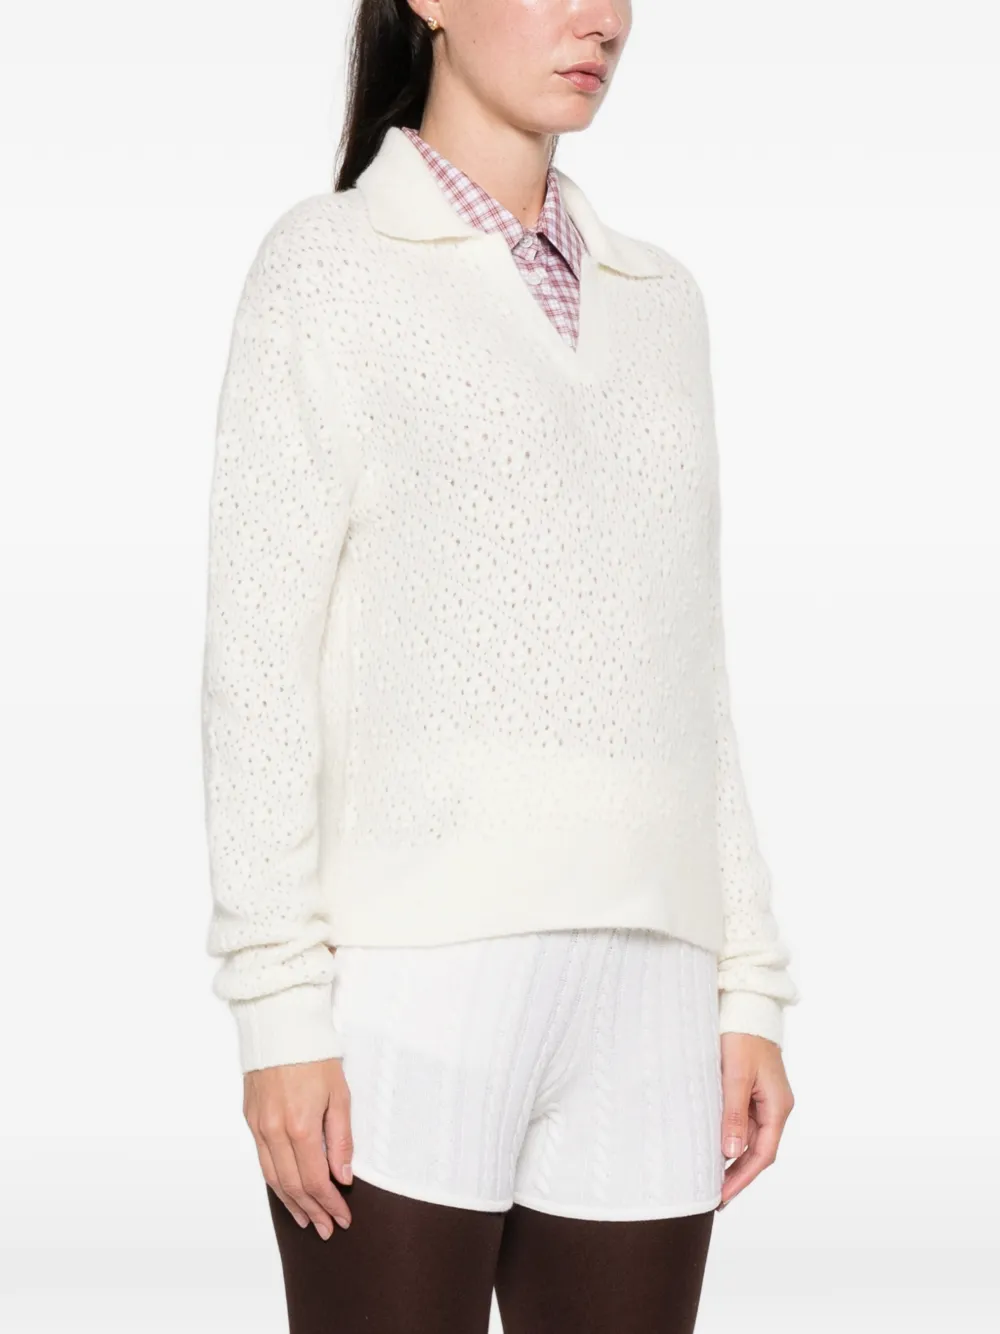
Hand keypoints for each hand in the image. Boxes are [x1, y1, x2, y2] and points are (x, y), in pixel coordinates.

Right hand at [243, 1057, 353, 1238]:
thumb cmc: (315, 1054)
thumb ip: (340, 1138)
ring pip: (273, 1178)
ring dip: (291, 1203)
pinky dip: (275, 1181)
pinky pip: (262, 1160)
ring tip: (307, 1220)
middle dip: (312, 1210)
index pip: (315, 1180)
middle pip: (293, 1185)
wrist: (279, 1023)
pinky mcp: (250, 1118)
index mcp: (300, 1126)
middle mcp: (274, 1131)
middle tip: (327, 1229)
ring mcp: (258, 1126)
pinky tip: (286, 1190)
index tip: (342, 1218)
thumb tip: (342, 1177)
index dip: (330, 1203)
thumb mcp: (339, 1093)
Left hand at [716, 1032, 794, 1209]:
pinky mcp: (751, 1090)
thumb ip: (733, 1114)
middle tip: (714, 1195)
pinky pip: (741, 1121)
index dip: (743, 1177)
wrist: (746, 1005)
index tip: (723, 1196)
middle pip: (758, 1149)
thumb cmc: (742, 1036)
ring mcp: (763, 1099)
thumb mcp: (735, 1075)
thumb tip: (732, 1153)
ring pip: (749, 1137)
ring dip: (732, 1157)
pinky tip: (713, 1146)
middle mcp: (774, 1106)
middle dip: (737, 1173)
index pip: (763, 1153)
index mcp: (777, 1105)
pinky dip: (729, 1136)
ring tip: (710, 1177)